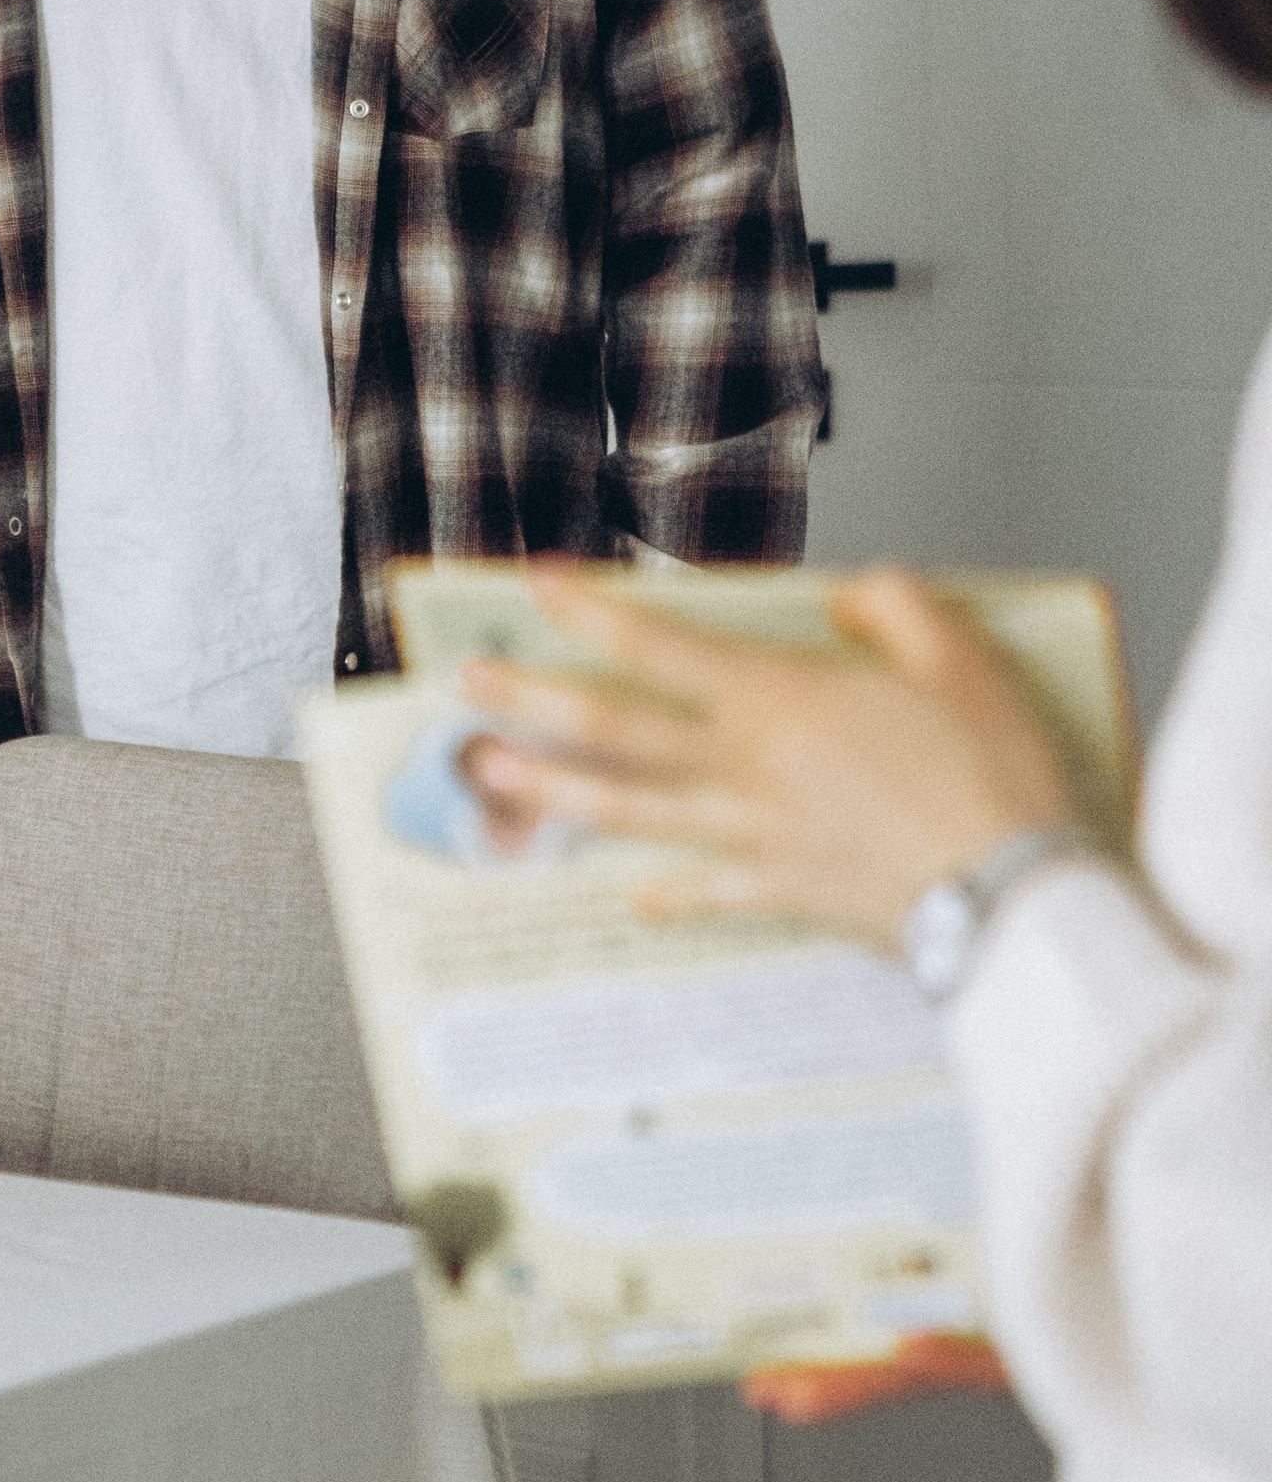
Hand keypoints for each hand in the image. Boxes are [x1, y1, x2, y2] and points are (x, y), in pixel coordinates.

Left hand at [459, 567, 1083, 945]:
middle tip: (469, 682)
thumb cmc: (992, 780)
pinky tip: (631, 895)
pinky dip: (666, 894)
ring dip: (552, 788)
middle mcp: (747, 766)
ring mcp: (754, 835)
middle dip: (532, 700)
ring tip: (492, 772)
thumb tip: (851, 595)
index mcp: (781, 700)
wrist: (1012, 897)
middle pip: (613, 727)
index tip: (535, 584)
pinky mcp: (781, 892)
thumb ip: (895, 608)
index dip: (591, 612)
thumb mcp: (960, 658)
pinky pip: (704, 891)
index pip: (660, 644)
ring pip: (629, 806)